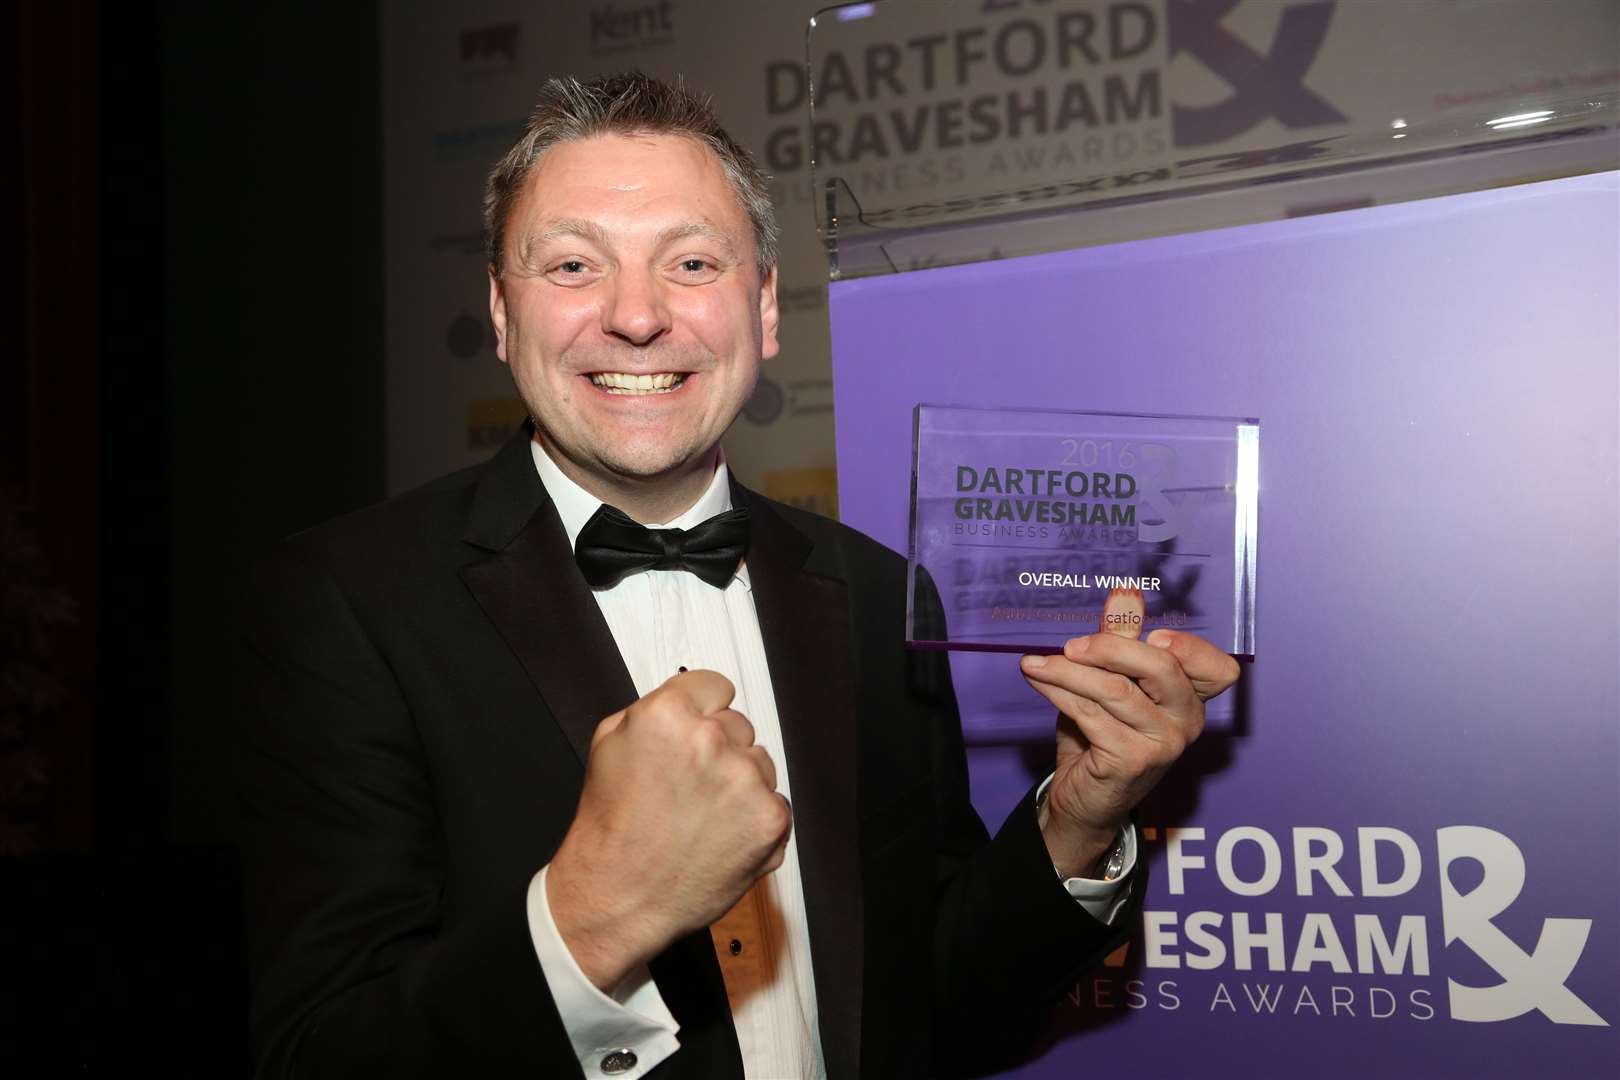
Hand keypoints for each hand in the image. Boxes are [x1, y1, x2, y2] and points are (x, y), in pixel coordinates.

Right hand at [546, 670, 790, 989]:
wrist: (619, 897)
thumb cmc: (611, 831)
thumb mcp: (608, 744)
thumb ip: (651, 711)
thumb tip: (688, 701)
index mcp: (668, 715)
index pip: (715, 686)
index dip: (703, 712)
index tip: (696, 732)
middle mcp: (711, 741)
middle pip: (738, 724)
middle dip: (718, 749)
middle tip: (688, 785)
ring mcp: (745, 780)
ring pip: (759, 762)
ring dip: (739, 782)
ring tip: (700, 815)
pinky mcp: (770, 818)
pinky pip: (774, 801)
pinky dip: (754, 818)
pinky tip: (720, 834)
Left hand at [1020, 589, 1239, 876]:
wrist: (1084, 799)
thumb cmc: (1102, 735)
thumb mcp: (1113, 683)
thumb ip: (1121, 641)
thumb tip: (1125, 595)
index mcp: (1190, 699)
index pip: (1219, 670)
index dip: (1192, 648)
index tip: (1153, 634)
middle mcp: (1187, 722)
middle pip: (1162, 668)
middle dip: (1112, 648)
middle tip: (1072, 644)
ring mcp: (1163, 745)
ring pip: (1116, 690)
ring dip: (1068, 671)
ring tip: (1035, 663)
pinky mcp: (1132, 761)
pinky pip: (1091, 714)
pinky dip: (1058, 692)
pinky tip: (1038, 680)